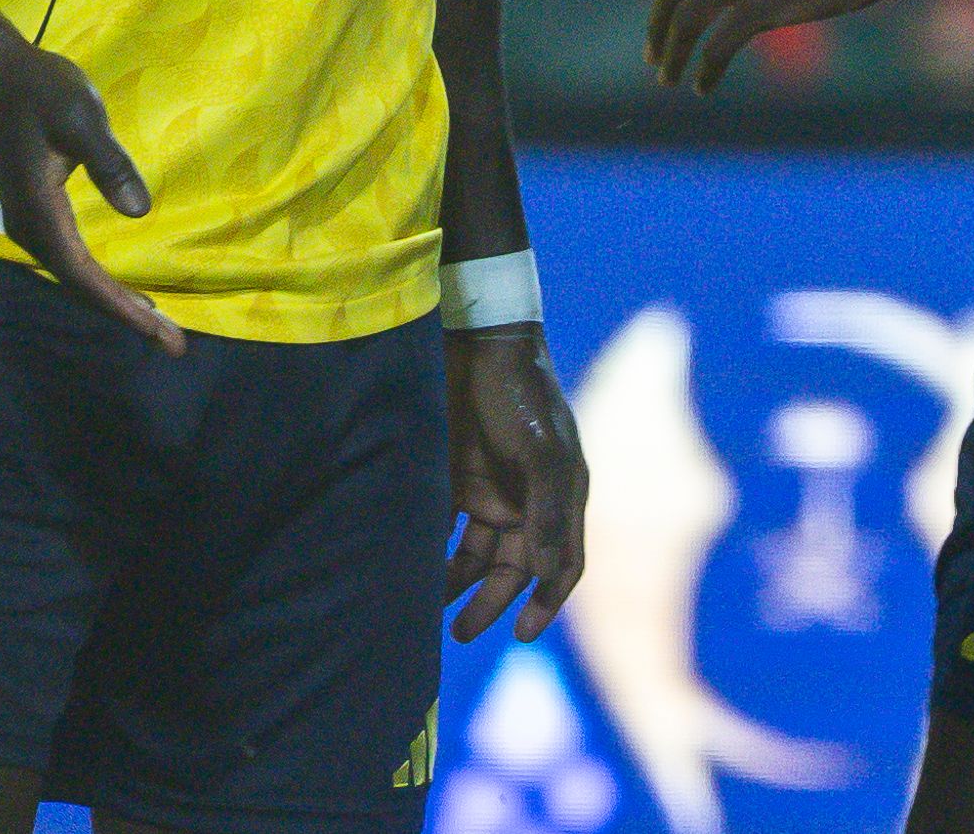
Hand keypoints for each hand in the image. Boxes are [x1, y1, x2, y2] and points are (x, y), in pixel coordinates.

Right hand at [0, 33, 186, 351]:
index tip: (157, 333)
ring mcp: (28, 222)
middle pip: (79, 286)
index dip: (120, 307)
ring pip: (74, 277)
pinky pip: (69, 260)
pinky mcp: (34, 213)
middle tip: (173, 344)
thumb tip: (139, 212)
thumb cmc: (42, 90)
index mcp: (39, 211)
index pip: (83, 275)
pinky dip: (98, 282)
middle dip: (125, 315)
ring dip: (113, 302)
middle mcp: (28, 227)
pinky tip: (122, 291)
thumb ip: (110, 164)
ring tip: (156, 326)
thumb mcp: (83, 119)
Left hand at [445, 328, 588, 641]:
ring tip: (427, 609)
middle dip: (491, 603)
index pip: (562, 564)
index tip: (523, 634)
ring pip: (475, 555)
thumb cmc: (521, 391)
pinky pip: (444, 529)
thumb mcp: (542, 450)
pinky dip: (431, 553)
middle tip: (461, 633)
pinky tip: (412, 573)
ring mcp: (490, 489)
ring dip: (457, 583)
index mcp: (560, 496)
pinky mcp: (453, 477)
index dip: (546, 602)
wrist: (476, 339)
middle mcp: (527, 500)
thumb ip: (547, 511)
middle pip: (513, 568)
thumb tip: (547, 572)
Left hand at [645, 0, 903, 91]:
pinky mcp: (757, 4)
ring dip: (674, 56)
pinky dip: (705, 71)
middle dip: (659, 32)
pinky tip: (703, 87)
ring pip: (687, 22)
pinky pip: (717, 46)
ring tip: (670, 80)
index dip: (667, 4)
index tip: (663, 31)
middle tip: (655, 60)